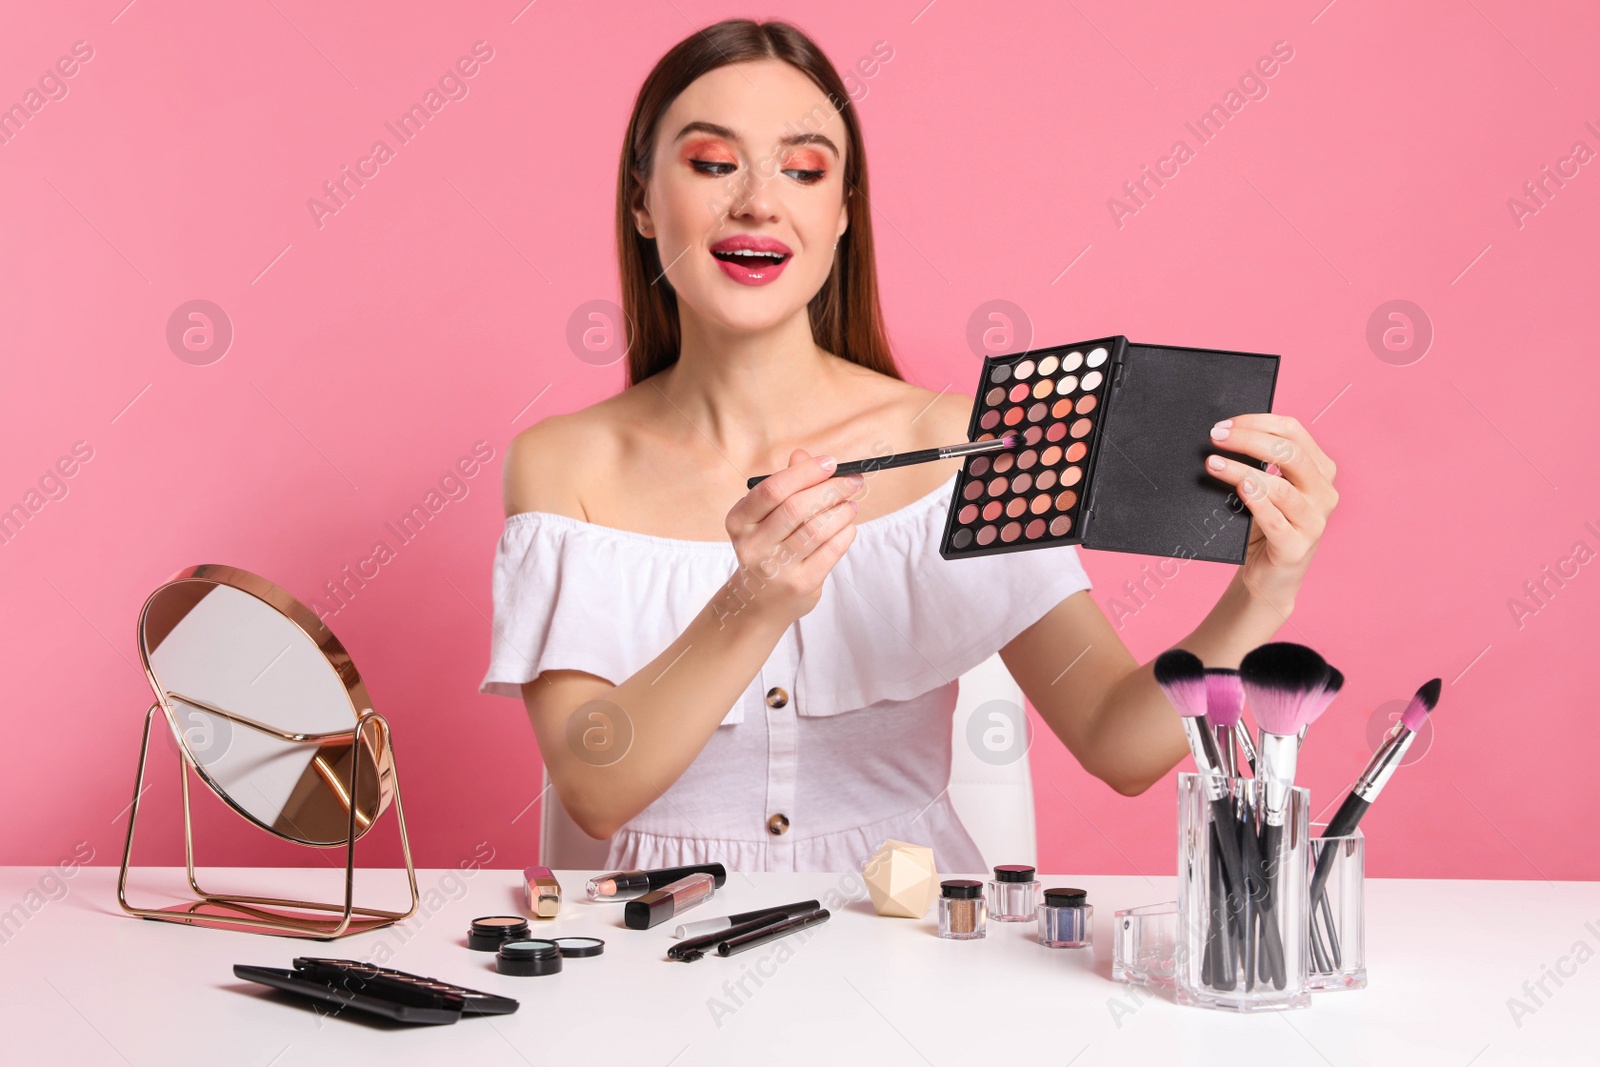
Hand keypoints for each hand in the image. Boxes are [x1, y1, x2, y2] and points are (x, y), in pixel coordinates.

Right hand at [722, 449, 860, 626]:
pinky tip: (848, 526)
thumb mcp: (766, 517)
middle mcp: (752, 546)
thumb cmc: (768, 548)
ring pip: (817, 529)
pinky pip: (831, 551)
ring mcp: (775, 569)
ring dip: (842, 511)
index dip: (805, 472)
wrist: (760, 601)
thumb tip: (804, 456)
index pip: (772, 489)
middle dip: (831, 489)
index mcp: (739, 521)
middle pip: (796, 508)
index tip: (831, 462)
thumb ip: (786, 485)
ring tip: (851, 505)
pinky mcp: (800, 585)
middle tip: (853, 481)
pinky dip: (846, 533)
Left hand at [1202, 414, 1337, 611]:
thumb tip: (1224, 435)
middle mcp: (1324, 494)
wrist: (1269, 577)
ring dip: (1242, 472)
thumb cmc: (1265, 526)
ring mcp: (1314, 522)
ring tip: (1213, 463)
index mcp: (1320, 471)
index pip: (1293, 432)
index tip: (1225, 424)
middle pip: (1290, 454)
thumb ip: (1261, 463)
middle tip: (1215, 438)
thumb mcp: (1268, 489)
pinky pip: (1275, 520)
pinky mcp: (1297, 548)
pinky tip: (1240, 490)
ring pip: (1280, 487)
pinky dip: (1256, 502)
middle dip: (1249, 440)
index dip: (1258, 422)